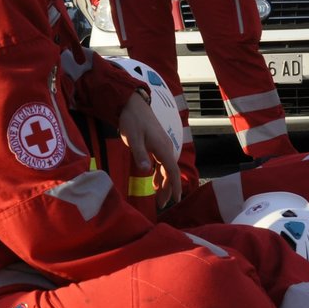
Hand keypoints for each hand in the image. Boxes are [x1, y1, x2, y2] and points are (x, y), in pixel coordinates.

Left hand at [116, 91, 180, 209]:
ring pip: (166, 168)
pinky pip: (161, 162)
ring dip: (164, 182)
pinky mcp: (156, 144)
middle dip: (169, 188)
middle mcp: (166, 147)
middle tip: (162, 204)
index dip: (175, 185)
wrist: (133, 103)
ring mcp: (162, 145)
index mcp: (162, 147)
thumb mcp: (133, 138)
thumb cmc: (132, 119)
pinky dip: (160, 173)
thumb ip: (139, 154)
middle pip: (171, 172)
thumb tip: (146, 170)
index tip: (176, 199)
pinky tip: (155, 181)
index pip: (173, 170)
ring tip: (159, 197)